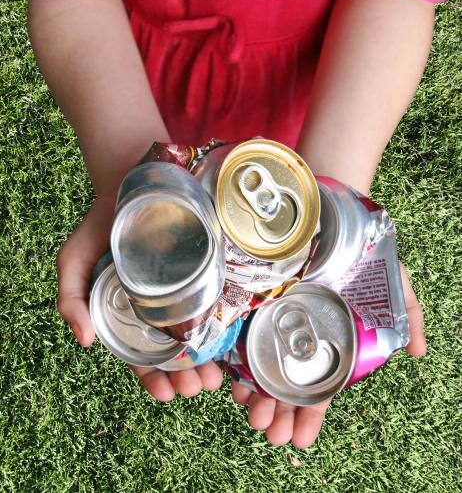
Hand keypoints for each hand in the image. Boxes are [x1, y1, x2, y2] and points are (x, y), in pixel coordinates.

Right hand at [56, 196, 223, 400]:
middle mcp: (156, 307)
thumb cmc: (100, 225)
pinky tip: (231, 347)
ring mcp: (183, 291)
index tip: (165, 394)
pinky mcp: (205, 273)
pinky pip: (217, 306)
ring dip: (206, 363)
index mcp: (126, 313)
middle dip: (183, 377)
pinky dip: (224, 330)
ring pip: (198, 336)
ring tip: (214, 379)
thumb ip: (70, 297)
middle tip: (196, 388)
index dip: (151, 378)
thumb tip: (84, 341)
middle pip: (173, 353)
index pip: (139, 355)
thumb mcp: (74, 260)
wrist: (131, 182)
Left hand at [229, 263, 425, 447]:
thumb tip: (421, 352)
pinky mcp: (245, 302)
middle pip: (283, 384)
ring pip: (257, 367)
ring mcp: (268, 321)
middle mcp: (296, 335)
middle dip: (277, 413)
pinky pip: (234, 337)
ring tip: (252, 416)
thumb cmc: (360, 249)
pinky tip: (230, 384)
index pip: (317, 386)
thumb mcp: (392, 282)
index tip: (300, 440)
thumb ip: (406, 315)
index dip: (308, 415)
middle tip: (270, 434)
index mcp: (326, 342)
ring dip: (254, 396)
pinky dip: (231, 362)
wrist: (327, 211)